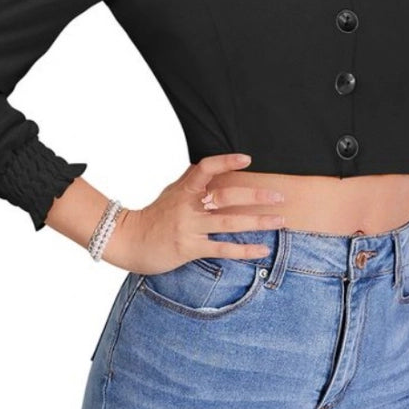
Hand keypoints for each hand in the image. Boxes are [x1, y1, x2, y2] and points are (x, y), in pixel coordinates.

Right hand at [102, 153, 285, 273]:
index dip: (226, 162)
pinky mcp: (190, 248)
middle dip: (255, 196)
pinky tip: (262, 249)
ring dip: (257, 222)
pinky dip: (245, 249)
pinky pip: (222, 249)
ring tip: (279, 220)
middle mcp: (188, 206)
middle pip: (226, 196)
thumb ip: (190, 181)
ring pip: (229, 223)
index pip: (206, 168)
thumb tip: (207, 166)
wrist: (129, 240)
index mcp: (184, 188)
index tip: (247, 159)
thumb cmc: (154, 215)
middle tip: (279, 195)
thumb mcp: (171, 192)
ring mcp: (189, 227)